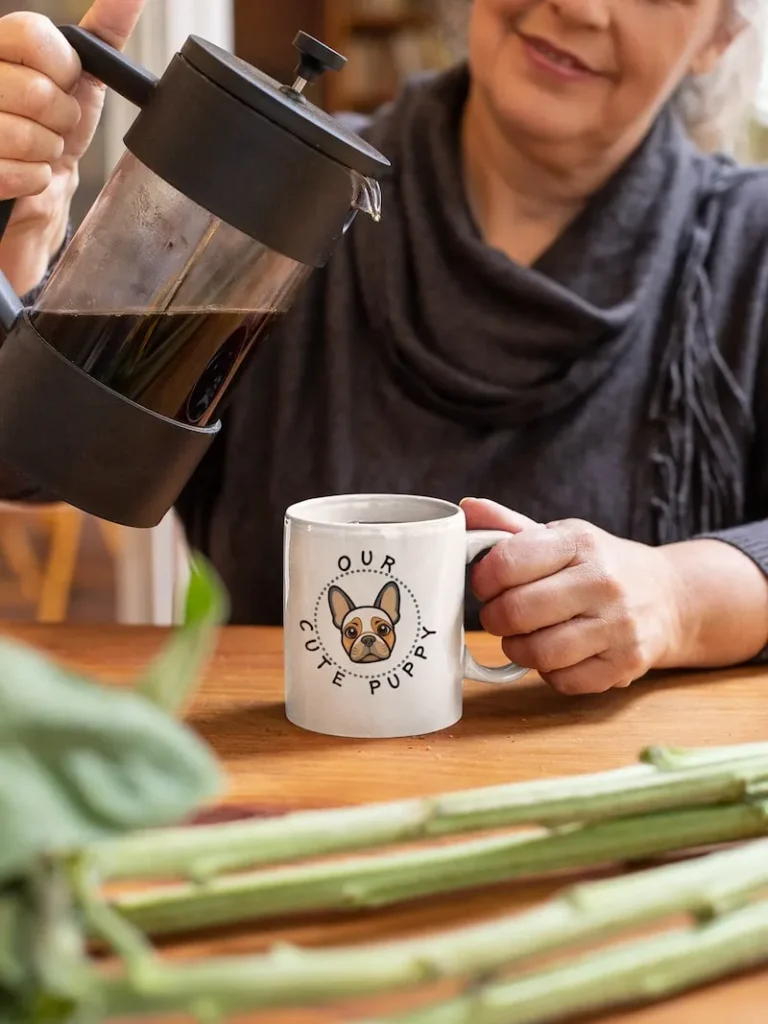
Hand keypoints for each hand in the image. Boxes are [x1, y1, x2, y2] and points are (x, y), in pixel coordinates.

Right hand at [0, 0, 146, 292]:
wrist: (41, 190)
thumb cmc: (57, 130)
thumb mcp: (83, 79)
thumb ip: (102, 36)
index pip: (29, 33)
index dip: (62, 67)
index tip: (66, 84)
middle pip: (35, 90)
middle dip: (62, 118)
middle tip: (55, 127)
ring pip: (29, 136)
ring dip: (49, 152)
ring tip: (40, 151)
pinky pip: (23, 175)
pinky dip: (37, 181)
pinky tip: (29, 177)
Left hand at [462, 498, 682, 694]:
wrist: (668, 596)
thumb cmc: (599, 565)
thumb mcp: (561, 537)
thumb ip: (509, 527)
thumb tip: (465, 509)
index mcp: (580, 542)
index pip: (507, 563)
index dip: (483, 580)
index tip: (485, 585)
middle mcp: (603, 581)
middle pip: (517, 612)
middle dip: (495, 618)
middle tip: (499, 615)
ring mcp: (618, 626)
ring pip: (538, 653)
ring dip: (517, 648)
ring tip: (522, 636)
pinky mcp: (625, 664)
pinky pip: (563, 681)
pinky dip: (548, 672)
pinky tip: (555, 654)